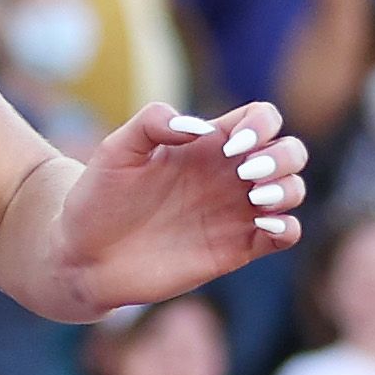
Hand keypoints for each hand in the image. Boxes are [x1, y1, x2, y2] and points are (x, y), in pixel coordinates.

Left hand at [56, 98, 304, 308]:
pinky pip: (284, 235)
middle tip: (245, 174)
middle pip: (289, 151)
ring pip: (293, 190)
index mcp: (207, 145)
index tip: (231, 145)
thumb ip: (151, 122)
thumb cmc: (97, 200)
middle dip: (282, 156)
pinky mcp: (234, 248)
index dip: (262, 124)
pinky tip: (264, 226)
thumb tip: (199, 127)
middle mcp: (228, 176)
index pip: (262, 118)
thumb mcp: (115, 151)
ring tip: (255, 198)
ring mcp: (234, 212)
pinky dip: (288, 228)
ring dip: (288, 189)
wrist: (81, 256)